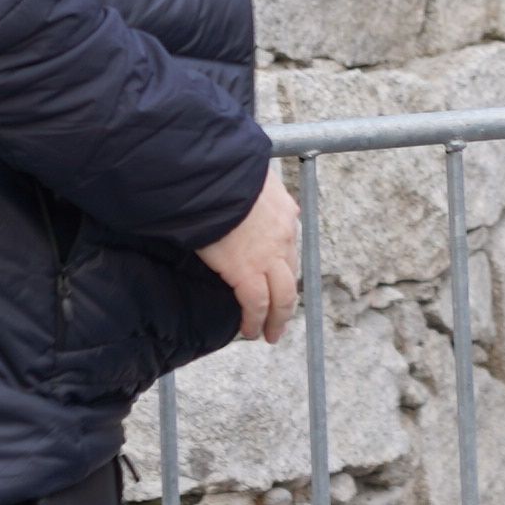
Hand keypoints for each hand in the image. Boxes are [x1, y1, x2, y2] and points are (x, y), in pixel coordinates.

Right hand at [195, 166, 303, 345]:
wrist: (213, 177)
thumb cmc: (223, 171)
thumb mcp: (251, 177)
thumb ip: (256, 191)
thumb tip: (257, 194)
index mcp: (285, 212)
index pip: (290, 246)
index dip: (284, 267)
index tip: (278, 279)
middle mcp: (284, 236)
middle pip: (291, 276)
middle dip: (287, 301)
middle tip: (281, 317)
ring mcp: (268, 256)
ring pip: (282, 297)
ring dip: (277, 318)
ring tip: (270, 333)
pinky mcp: (246, 272)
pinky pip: (256, 305)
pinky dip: (255, 321)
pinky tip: (251, 331)